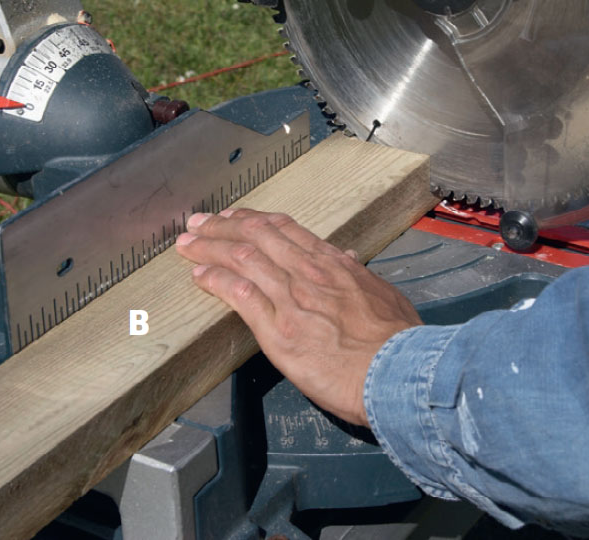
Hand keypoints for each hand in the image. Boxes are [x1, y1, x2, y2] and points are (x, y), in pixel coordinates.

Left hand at [176, 208, 421, 425]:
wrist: (400, 371)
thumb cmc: (397, 339)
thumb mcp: (382, 294)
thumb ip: (358, 275)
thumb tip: (347, 258)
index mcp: (331, 264)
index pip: (284, 229)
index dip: (254, 219)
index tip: (236, 216)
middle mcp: (307, 273)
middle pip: (255, 236)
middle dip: (222, 226)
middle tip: (200, 222)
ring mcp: (291, 298)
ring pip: (242, 258)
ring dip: (210, 248)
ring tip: (188, 244)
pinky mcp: (278, 330)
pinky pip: (240, 295)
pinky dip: (216, 282)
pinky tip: (199, 276)